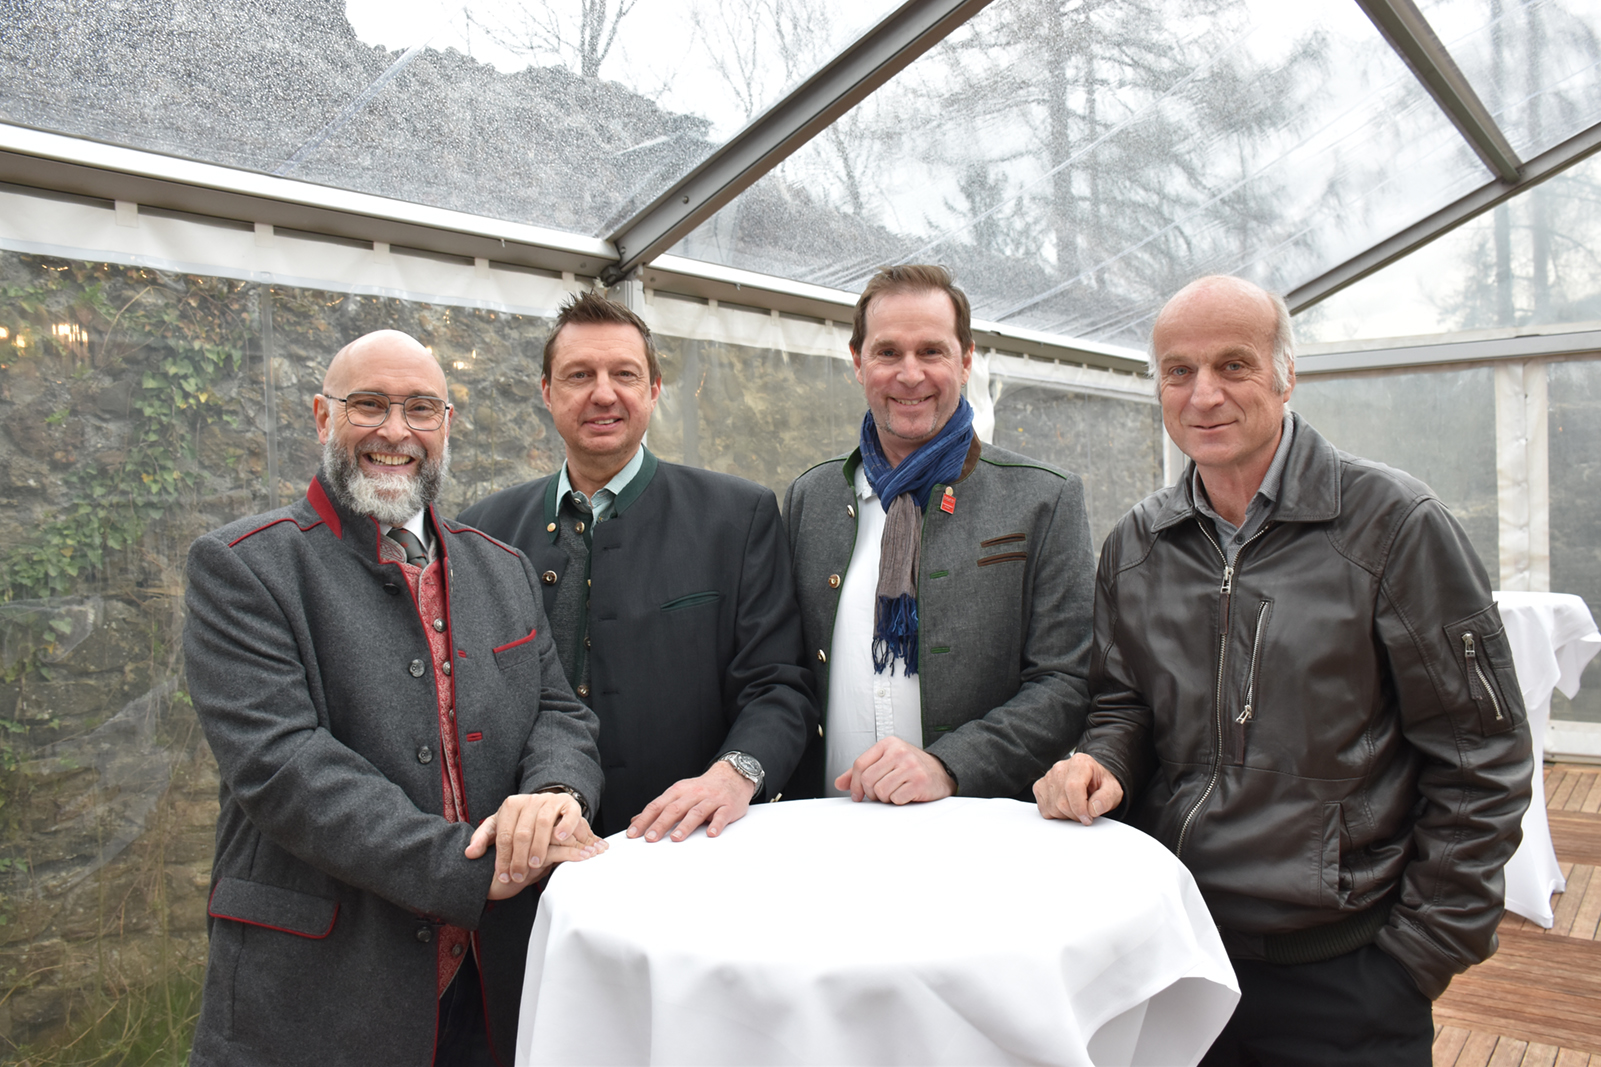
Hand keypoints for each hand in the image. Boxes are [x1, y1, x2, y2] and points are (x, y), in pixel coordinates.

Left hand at [465, 792, 605, 897]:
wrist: (547, 805)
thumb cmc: (520, 821)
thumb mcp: (499, 826)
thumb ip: (483, 839)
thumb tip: (469, 853)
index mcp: (511, 805)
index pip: (504, 835)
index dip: (503, 858)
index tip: (503, 877)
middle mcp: (530, 800)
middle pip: (522, 832)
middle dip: (519, 857)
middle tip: (518, 876)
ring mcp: (550, 801)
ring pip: (543, 824)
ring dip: (539, 847)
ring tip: (535, 865)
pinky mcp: (568, 804)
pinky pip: (568, 815)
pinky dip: (564, 827)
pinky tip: (559, 840)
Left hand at [627, 761, 755, 841]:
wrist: (731, 776)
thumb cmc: (702, 789)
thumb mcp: (678, 794)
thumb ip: (659, 808)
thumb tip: (636, 820)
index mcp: (678, 791)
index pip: (657, 805)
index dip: (645, 819)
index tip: (634, 833)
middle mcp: (693, 794)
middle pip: (674, 809)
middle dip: (661, 824)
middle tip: (650, 838)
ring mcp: (710, 800)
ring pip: (696, 812)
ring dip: (685, 825)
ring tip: (675, 838)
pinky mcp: (727, 806)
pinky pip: (721, 815)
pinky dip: (716, 824)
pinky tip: (711, 833)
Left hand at [835, 736, 954, 804]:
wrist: (941, 772)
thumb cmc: (911, 767)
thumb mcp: (885, 762)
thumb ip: (861, 771)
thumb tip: (839, 783)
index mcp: (888, 744)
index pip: (860, 764)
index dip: (854, 784)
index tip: (857, 795)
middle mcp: (899, 752)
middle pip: (868, 780)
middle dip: (871, 793)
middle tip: (881, 793)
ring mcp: (910, 765)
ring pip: (881, 791)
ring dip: (885, 798)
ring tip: (895, 792)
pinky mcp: (919, 781)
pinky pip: (896, 798)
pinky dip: (898, 801)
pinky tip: (906, 794)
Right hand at [1034, 753, 1123, 824]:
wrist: (1093, 781)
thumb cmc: (1101, 784)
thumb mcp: (1113, 790)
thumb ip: (1106, 798)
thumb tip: (1093, 809)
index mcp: (1079, 763)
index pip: (1073, 787)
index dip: (1080, 807)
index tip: (1087, 818)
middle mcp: (1061, 767)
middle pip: (1062, 800)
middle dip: (1075, 814)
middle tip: (1086, 813)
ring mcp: (1048, 777)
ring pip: (1052, 807)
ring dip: (1066, 815)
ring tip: (1077, 807)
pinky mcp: (1040, 786)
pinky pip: (1044, 809)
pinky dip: (1056, 814)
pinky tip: (1067, 806)